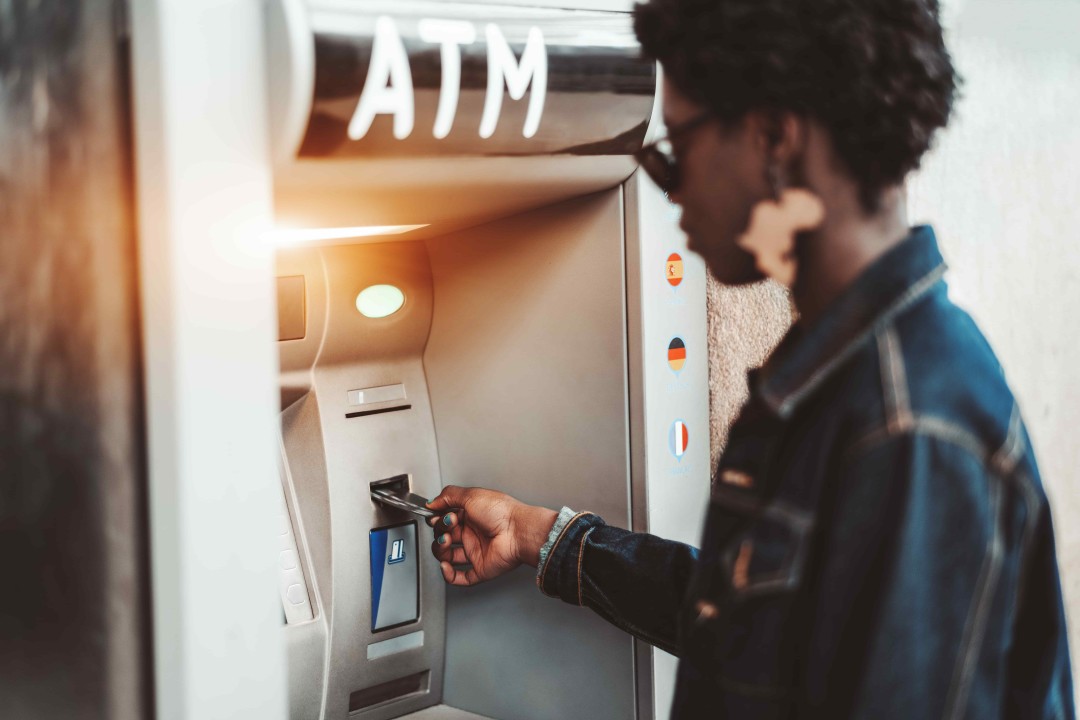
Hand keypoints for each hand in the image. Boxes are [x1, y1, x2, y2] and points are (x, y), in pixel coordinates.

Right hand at [426, 486, 557, 586]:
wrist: (518, 531)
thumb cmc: (501, 512)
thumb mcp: (471, 495)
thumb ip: (449, 496)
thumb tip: (432, 502)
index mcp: (471, 516)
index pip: (446, 519)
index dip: (438, 518)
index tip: (436, 515)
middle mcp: (473, 533)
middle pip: (444, 536)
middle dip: (440, 530)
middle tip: (449, 524)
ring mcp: (476, 552)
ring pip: (448, 556)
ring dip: (440, 549)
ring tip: (446, 541)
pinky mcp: (480, 568)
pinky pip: (460, 577)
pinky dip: (448, 574)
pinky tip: (446, 565)